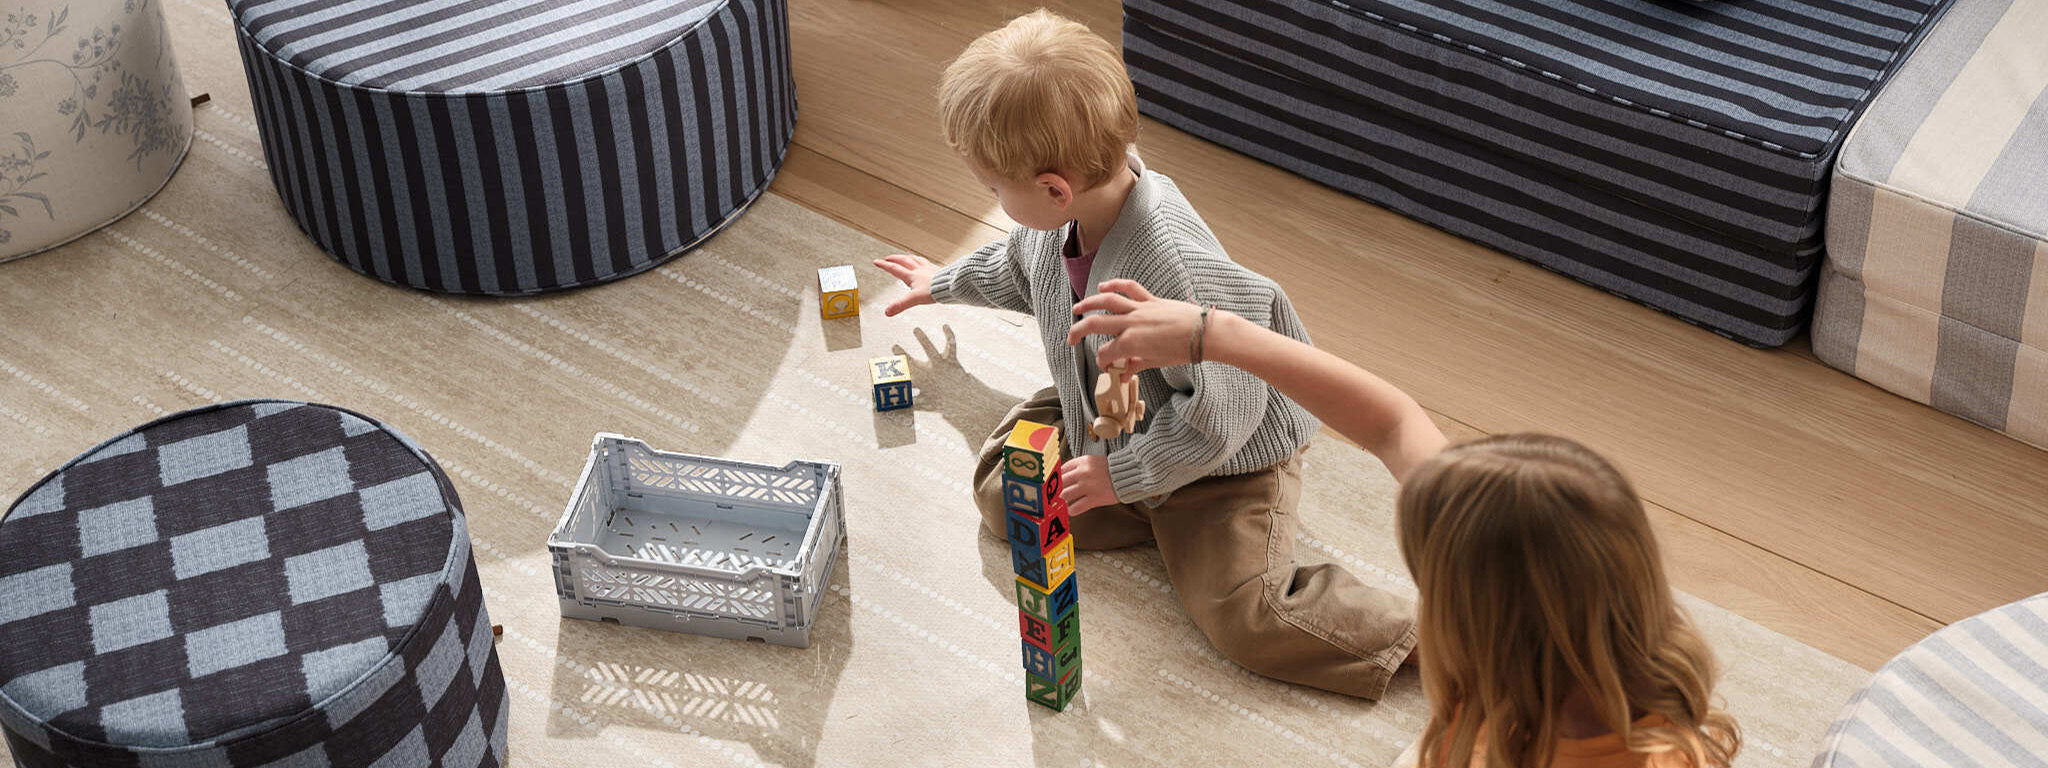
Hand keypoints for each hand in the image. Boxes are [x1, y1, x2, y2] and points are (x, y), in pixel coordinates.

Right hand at [872, 254, 938, 316]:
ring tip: (906, 257)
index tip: (877, 262)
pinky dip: (922, 261)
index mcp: (912, 276)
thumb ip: (900, 305)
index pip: (894, 269)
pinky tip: (925, 264)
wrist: (951, 286)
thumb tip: (888, 311)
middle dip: (894, 259)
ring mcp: (928, 269)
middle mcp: (919, 270)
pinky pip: (927, 263)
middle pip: (904, 260)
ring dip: (908, 257)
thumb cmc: (935, 291)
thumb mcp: (914, 299)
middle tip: (888, 257)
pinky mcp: (937, 271)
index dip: (884, 265)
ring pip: (915, 259)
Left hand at [1058, 455, 1117, 514]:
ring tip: (1060, 503)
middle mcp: (1083, 472)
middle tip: (1052, 495)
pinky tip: (1071, 510)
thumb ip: (1080, 466)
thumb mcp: (1094, 461)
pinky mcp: (1095, 498)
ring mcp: (1089, 486)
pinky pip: (1077, 507)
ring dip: (1062, 501)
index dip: (1055, 477)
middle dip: (1055, 490)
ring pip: (1066, 495)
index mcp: (1083, 461)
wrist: (1130, 475)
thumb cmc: (1111, 469)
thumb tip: (1063, 475)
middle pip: (1060, 482)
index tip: (1053, 483)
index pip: (1062, 469)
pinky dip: (1072, 510)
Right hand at [1066, 279, 1207, 371]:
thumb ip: (1137, 365)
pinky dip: (1115, 285)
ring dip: (1088, 304)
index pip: (1106, 353)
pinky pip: (1130, 288)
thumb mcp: (1157, 362)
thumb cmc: (1183, 350)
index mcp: (1132, 343)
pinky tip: (1103, 286)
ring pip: (1107, 302)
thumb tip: (1125, 374)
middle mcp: (1131, 324)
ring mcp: (1140, 309)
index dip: (1103, 362)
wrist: (1205, 334)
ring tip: (1076, 309)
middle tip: (1071, 339)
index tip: (1107, 367)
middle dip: (1078, 332)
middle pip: (1095, 325)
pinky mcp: (1151, 300)